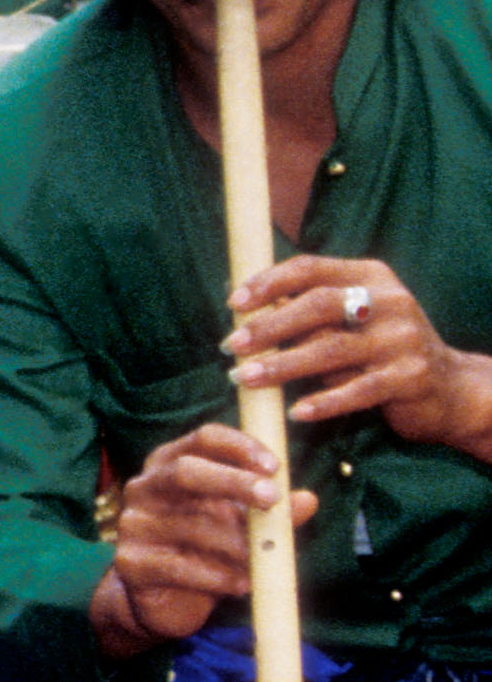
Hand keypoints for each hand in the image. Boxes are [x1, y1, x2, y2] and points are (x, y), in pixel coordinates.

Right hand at [92, 421, 321, 653]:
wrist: (166, 600)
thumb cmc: (207, 548)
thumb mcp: (242, 523)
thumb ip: (273, 511)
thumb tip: (307, 499)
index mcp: (171, 464)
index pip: (203, 439)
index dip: (240, 447)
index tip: (275, 467)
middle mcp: (145, 488)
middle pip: (185, 471)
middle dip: (233, 482)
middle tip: (271, 499)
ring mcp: (133, 525)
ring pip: (193, 526)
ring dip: (238, 545)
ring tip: (264, 560)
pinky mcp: (130, 563)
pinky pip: (181, 567)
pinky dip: (220, 578)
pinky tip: (243, 585)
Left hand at [230, 255, 491, 448]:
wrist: (450, 386)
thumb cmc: (381, 350)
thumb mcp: (350, 321)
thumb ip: (306, 312)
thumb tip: (240, 303)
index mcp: (370, 277)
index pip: (312, 269)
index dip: (269, 283)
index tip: (233, 303)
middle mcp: (390, 301)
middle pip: (319, 305)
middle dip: (269, 326)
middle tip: (231, 346)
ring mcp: (403, 339)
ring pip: (332, 349)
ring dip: (282, 365)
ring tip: (243, 379)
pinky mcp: (410, 377)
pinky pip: (359, 390)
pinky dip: (324, 402)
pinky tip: (295, 412)